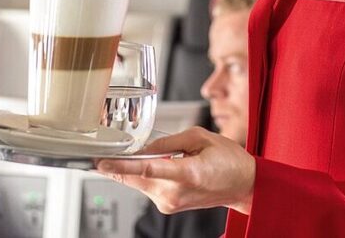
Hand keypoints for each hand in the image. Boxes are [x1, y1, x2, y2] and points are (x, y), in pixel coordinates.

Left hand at [95, 126, 254, 214]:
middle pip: (135, 177)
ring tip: (152, 155)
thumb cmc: (228, 160)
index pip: (147, 169)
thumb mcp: (201, 137)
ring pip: (138, 182)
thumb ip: (169, 140)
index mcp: (187, 174)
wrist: (243, 185)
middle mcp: (175, 193)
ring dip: (134, 168)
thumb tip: (145, 146)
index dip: (121, 166)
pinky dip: (144, 175)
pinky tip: (157, 165)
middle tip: (105, 152)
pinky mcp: (168, 206)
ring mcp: (170, 203)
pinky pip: (147, 187)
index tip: (101, 162)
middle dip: (119, 164)